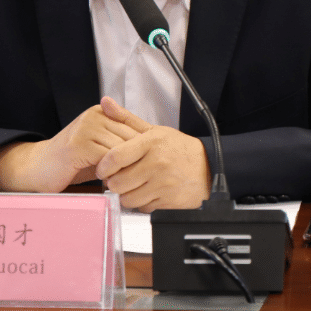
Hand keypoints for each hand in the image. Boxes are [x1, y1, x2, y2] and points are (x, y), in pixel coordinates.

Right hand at [0, 100, 139, 192]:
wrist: (38, 168)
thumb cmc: (71, 162)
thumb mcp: (99, 147)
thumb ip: (119, 142)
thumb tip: (151, 148)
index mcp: (100, 112)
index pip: (134, 127)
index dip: (144, 148)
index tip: (148, 164)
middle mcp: (94, 116)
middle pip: (130, 137)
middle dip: (136, 159)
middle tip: (137, 176)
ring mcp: (85, 128)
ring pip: (121, 148)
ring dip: (124, 167)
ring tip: (121, 179)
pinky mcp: (78, 145)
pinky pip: (107, 158)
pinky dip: (111, 172)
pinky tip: (106, 180)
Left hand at [95, 97, 211, 211]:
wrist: (208, 166)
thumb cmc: (178, 148)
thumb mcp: (154, 130)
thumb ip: (127, 119)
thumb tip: (105, 103)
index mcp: (151, 143)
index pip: (116, 157)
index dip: (103, 166)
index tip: (102, 168)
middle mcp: (157, 164)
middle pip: (118, 182)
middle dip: (114, 182)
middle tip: (117, 178)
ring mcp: (163, 184)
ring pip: (128, 198)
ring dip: (125, 195)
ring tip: (131, 186)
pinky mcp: (168, 201)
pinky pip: (143, 207)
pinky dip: (141, 203)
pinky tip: (145, 192)